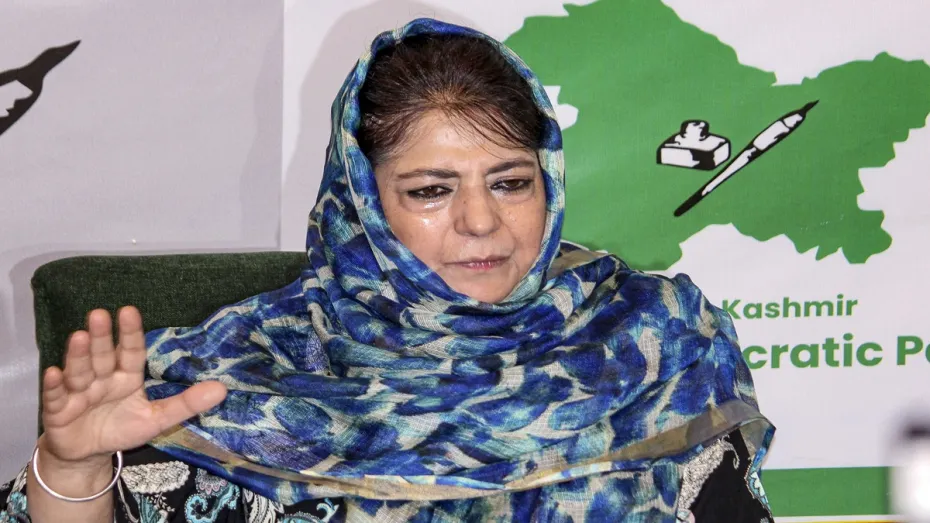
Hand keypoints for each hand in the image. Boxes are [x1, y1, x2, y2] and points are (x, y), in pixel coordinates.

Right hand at [40, 307, 226, 464]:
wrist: (87, 454)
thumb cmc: (121, 428)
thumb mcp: (157, 418)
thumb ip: (186, 404)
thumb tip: (222, 389)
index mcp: (126, 376)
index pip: (131, 352)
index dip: (130, 333)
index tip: (129, 311)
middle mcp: (102, 379)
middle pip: (103, 355)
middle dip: (102, 336)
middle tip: (100, 314)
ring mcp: (78, 392)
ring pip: (80, 371)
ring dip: (79, 355)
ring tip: (80, 336)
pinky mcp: (58, 411)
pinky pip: (55, 396)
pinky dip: (54, 385)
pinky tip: (54, 372)